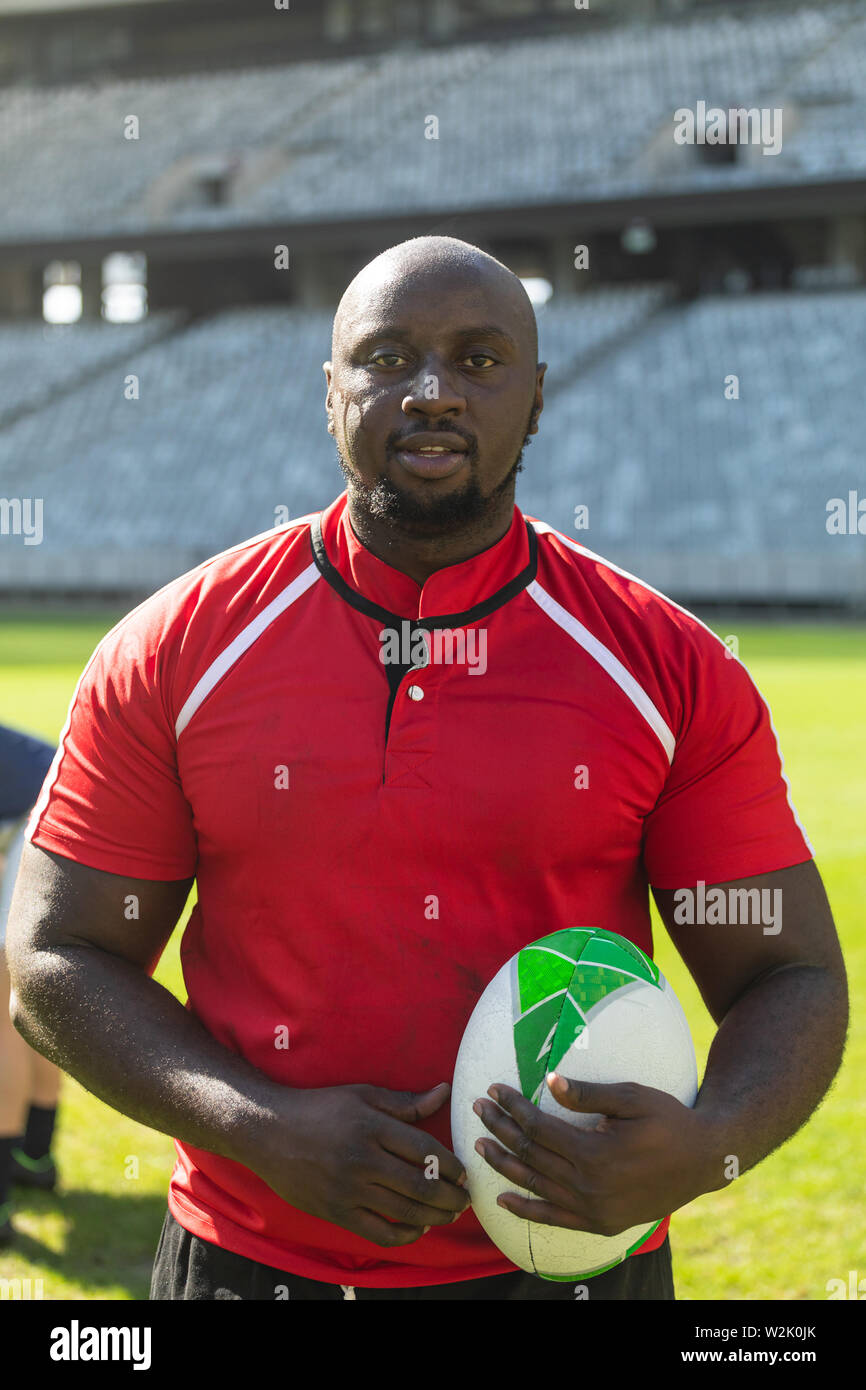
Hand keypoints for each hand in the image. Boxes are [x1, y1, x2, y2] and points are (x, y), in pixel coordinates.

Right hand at [244, 1081, 470, 1247]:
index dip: (453, 1165)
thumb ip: (404, 1102)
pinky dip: (405, 1235)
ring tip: (451, 1213)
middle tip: (466, 1198)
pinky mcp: (336, 1212)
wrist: (268, 1132)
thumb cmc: (319, 1108)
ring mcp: (349, 1189)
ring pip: (406, 1210)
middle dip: (452, 1196)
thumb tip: (443, 1093)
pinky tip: (419, 1228)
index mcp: (372, 1126)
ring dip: (436, 1216)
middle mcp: (363, 1160)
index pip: (426, 1150)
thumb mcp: (362, 1095)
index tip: (464, 1172)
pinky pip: (379, 1232)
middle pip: (422, 1185)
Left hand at [473, 1073, 715, 1236]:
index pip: (539, 1127)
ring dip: (504, 1165)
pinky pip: (554, 1220)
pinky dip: (526, 1210)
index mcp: (595, 1153)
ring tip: (479, 1147)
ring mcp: (593, 1209)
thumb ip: (587, 1094)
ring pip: (536, 1186)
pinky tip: (503, 1198)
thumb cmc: (669, 1119)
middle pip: (531, 1154)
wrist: (704, 1160)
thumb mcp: (632, 1097)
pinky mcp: (600, 1223)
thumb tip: (548, 1082)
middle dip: (500, 1129)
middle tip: (477, 1109)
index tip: (494, 1089)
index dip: (513, 1107)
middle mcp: (589, 1186)